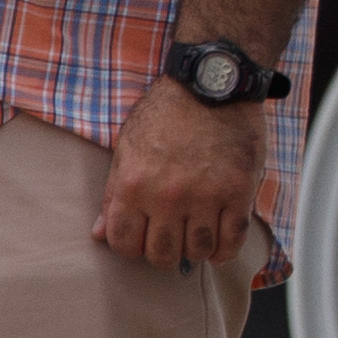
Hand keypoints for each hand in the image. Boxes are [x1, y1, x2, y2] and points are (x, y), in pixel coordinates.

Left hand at [97, 81, 265, 270]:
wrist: (212, 83)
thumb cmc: (167, 112)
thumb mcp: (128, 147)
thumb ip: (114, 194)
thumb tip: (99, 235)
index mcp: (133, 185)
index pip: (123, 244)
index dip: (131, 247)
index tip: (143, 238)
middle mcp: (167, 195)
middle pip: (161, 254)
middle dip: (163, 251)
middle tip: (171, 237)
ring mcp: (206, 195)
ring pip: (197, 251)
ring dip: (195, 250)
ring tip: (196, 236)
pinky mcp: (239, 190)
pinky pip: (232, 238)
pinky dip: (225, 250)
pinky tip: (219, 245)